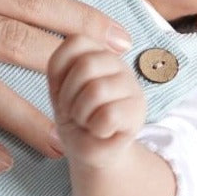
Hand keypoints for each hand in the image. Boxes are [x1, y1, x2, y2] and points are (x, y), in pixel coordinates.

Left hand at [48, 34, 145, 168]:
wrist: (91, 154)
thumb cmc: (74, 118)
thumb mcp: (58, 88)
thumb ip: (61, 65)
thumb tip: (72, 44)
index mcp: (96, 52)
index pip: (75, 42)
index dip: (60, 72)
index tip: (62, 92)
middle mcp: (117, 63)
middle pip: (86, 65)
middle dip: (69, 96)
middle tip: (73, 111)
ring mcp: (131, 85)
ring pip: (97, 90)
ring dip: (82, 114)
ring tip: (87, 121)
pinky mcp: (138, 110)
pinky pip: (109, 115)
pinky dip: (97, 128)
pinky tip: (102, 130)